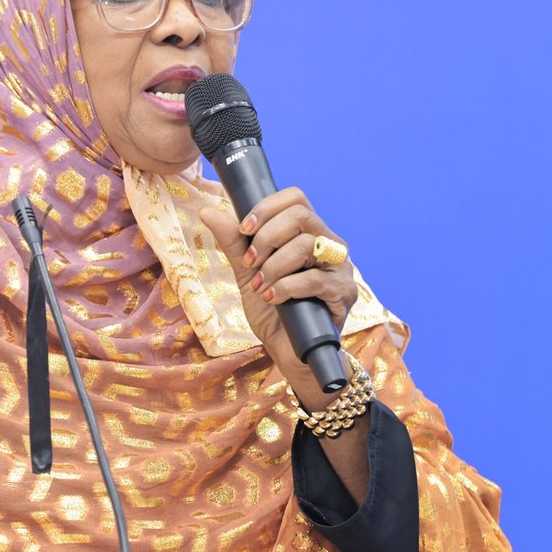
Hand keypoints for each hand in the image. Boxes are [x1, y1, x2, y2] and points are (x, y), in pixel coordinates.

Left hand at [199, 187, 357, 410]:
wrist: (289, 352)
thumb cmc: (274, 311)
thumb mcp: (248, 272)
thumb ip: (233, 242)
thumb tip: (207, 210)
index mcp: (309, 234)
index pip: (296, 199)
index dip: (267, 208)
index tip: (244, 229)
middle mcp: (329, 244)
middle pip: (302, 215)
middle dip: (267, 237)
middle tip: (251, 262)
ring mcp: (340, 268)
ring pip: (306, 245)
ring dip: (273, 266)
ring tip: (260, 287)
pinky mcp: (344, 293)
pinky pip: (314, 280)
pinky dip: (286, 287)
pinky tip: (273, 298)